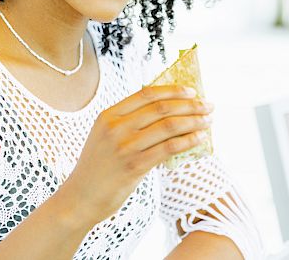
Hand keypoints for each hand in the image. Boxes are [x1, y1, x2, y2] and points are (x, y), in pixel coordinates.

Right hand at [61, 85, 213, 224]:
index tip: (191, 91)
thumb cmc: (99, 166)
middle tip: (209, 105)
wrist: (79, 199)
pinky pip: (169, 148)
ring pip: (169, 126)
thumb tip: (170, 110)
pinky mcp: (134, 166)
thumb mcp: (106, 136)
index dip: (172, 90)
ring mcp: (125, 146)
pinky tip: (200, 138)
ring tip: (209, 120)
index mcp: (109, 115)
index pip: (147, 94)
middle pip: (162, 108)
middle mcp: (116, 127)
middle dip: (190, 105)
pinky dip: (188, 140)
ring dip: (194, 121)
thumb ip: (130, 121)